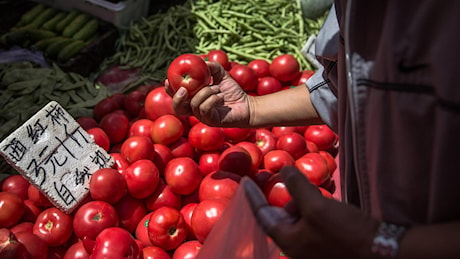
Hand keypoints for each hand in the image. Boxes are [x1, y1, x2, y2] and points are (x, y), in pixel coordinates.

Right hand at [165, 62, 250, 126]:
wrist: (247, 106)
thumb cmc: (233, 91)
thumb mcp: (221, 75)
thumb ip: (211, 67)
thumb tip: (202, 60)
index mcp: (194, 100)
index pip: (177, 97)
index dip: (169, 90)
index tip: (167, 80)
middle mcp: (196, 110)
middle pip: (178, 108)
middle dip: (177, 98)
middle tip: (183, 89)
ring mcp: (203, 117)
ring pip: (194, 105)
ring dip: (205, 92)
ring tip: (217, 88)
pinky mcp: (211, 121)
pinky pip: (204, 109)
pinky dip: (212, 99)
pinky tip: (221, 95)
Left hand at [244, 166, 379, 257]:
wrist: (382, 251)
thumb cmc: (345, 232)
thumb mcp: (316, 206)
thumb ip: (296, 187)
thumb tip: (285, 170)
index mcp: (288, 242)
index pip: (262, 216)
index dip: (253, 197)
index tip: (245, 182)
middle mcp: (296, 248)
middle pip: (282, 217)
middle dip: (289, 199)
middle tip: (298, 185)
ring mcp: (312, 248)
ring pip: (299, 219)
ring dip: (305, 204)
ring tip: (320, 198)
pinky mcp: (326, 245)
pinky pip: (312, 224)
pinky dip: (315, 210)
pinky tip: (328, 205)